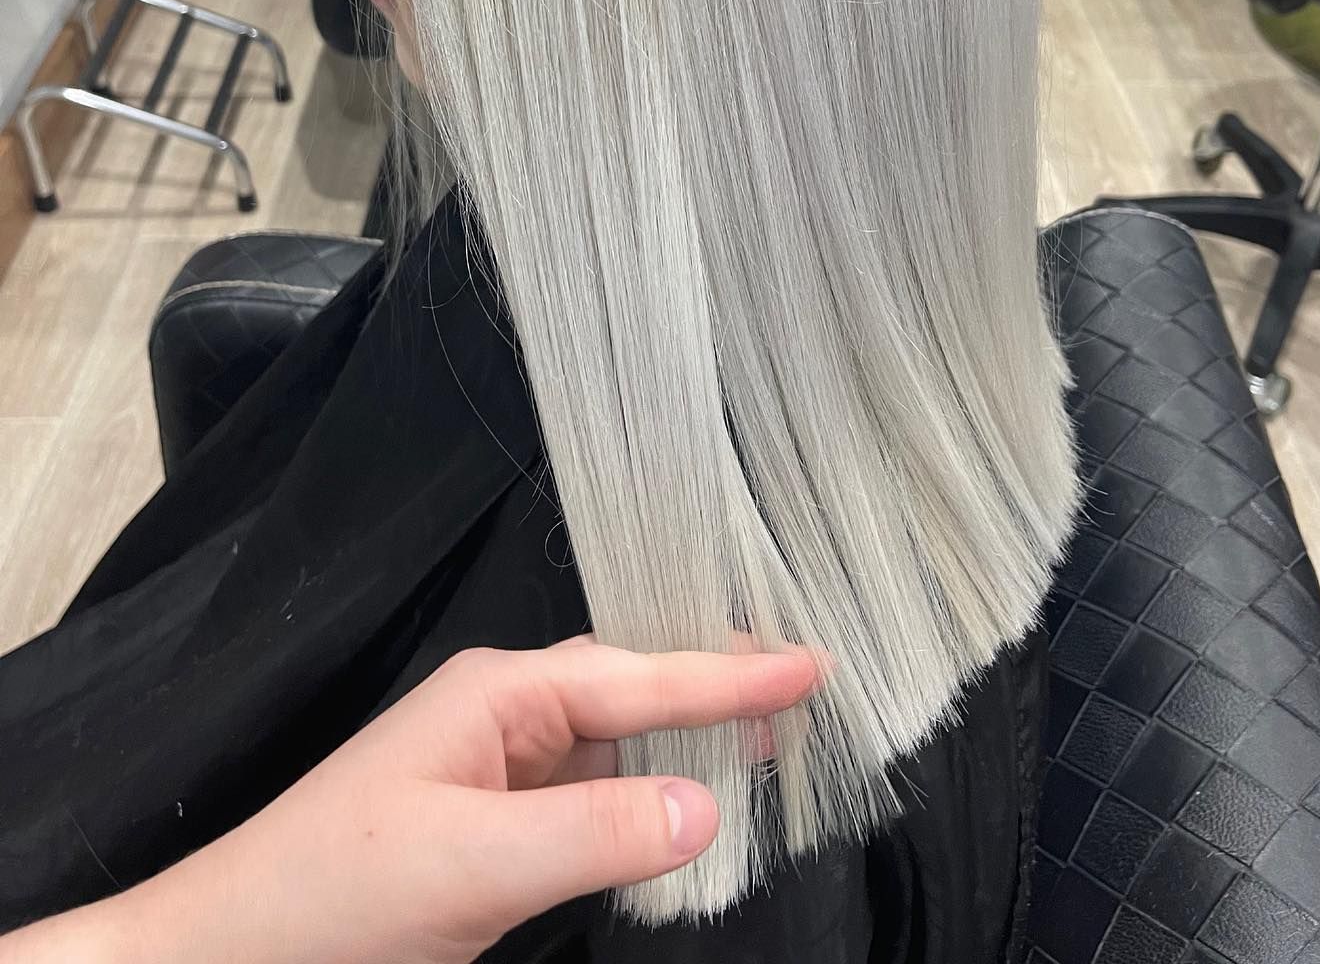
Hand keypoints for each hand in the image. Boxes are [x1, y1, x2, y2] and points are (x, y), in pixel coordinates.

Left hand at [5, 640, 818, 963]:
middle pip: (633, 687)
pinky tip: (680, 806)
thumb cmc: (335, 895)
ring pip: (616, 739)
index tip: (810, 664)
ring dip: (686, 739)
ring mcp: (496, 769)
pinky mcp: (491, 825)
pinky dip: (646, 795)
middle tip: (804, 681)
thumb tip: (709, 804)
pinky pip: (591, 793)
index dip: (728, 677)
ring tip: (767, 733)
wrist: (230, 956)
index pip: (638, 677)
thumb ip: (594, 831)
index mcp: (500, 694)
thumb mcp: (473, 862)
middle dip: (715, 686)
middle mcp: (504, 715)